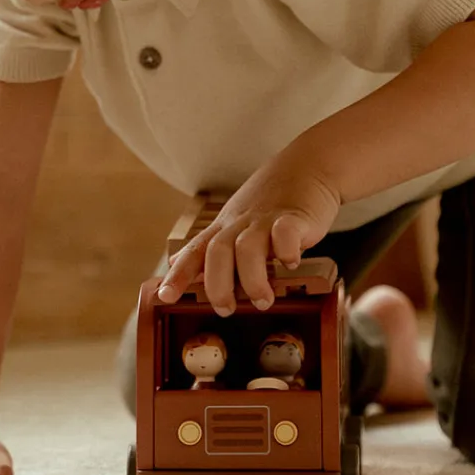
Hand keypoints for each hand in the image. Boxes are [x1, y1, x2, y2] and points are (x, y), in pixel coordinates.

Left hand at [157, 153, 340, 315]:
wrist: (309, 166)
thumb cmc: (271, 200)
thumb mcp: (234, 220)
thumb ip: (209, 245)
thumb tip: (175, 262)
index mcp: (225, 227)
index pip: (195, 250)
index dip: (178, 274)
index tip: (164, 297)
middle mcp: (241, 223)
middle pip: (217, 251)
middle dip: (217, 285)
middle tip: (226, 309)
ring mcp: (266, 219)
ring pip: (247, 247)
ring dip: (252, 279)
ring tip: (263, 300)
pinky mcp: (295, 216)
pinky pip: (285, 233)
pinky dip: (286, 250)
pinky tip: (291, 263)